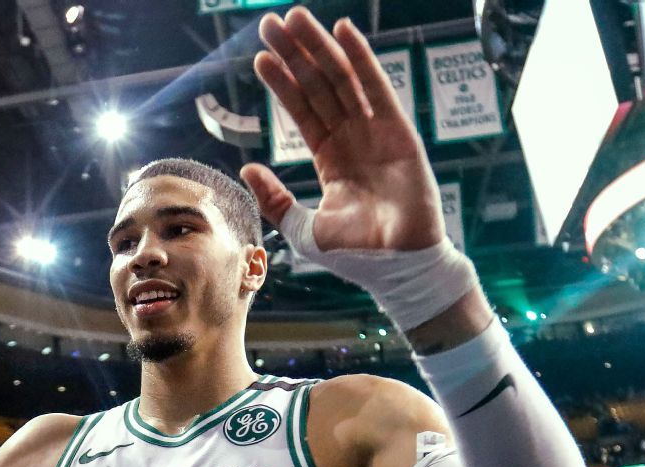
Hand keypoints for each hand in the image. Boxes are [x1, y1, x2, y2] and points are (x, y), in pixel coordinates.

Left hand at [239, 7, 443, 251]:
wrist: (397, 264)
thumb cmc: (357, 253)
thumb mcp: (302, 228)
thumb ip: (274, 199)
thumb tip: (245, 168)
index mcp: (332, 158)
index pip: (302, 111)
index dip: (282, 83)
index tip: (260, 56)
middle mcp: (353, 139)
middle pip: (319, 86)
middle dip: (295, 54)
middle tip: (271, 22)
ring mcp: (376, 132)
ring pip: (342, 80)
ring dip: (318, 47)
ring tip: (295, 19)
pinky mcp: (399, 131)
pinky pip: (378, 88)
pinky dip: (362, 58)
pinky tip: (343, 31)